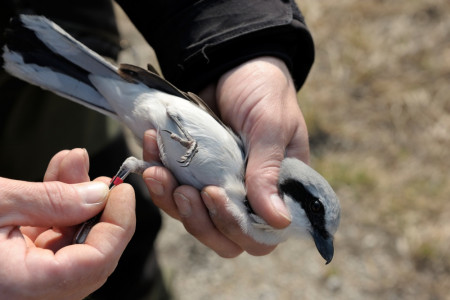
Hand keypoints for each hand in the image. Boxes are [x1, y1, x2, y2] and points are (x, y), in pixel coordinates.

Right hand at [0, 148, 135, 298]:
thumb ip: (52, 200)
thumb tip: (100, 195)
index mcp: (24, 285)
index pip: (96, 262)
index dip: (119, 224)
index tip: (124, 191)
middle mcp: (30, 292)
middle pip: (92, 254)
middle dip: (101, 209)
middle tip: (104, 178)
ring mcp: (28, 281)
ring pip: (73, 244)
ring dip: (78, 201)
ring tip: (73, 163)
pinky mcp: (21, 267)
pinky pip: (52, 240)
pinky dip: (58, 209)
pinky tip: (58, 178)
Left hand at [143, 56, 308, 256]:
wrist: (232, 63)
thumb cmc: (263, 90)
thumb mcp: (271, 125)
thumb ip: (269, 170)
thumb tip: (279, 221)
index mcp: (277, 189)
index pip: (260, 235)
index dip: (236, 227)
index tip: (214, 194)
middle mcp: (247, 195)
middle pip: (222, 237)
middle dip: (198, 221)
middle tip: (184, 192)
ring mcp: (217, 186)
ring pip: (192, 219)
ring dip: (171, 201)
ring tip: (157, 172)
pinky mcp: (192, 174)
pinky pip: (172, 192)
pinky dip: (158, 178)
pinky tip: (150, 152)